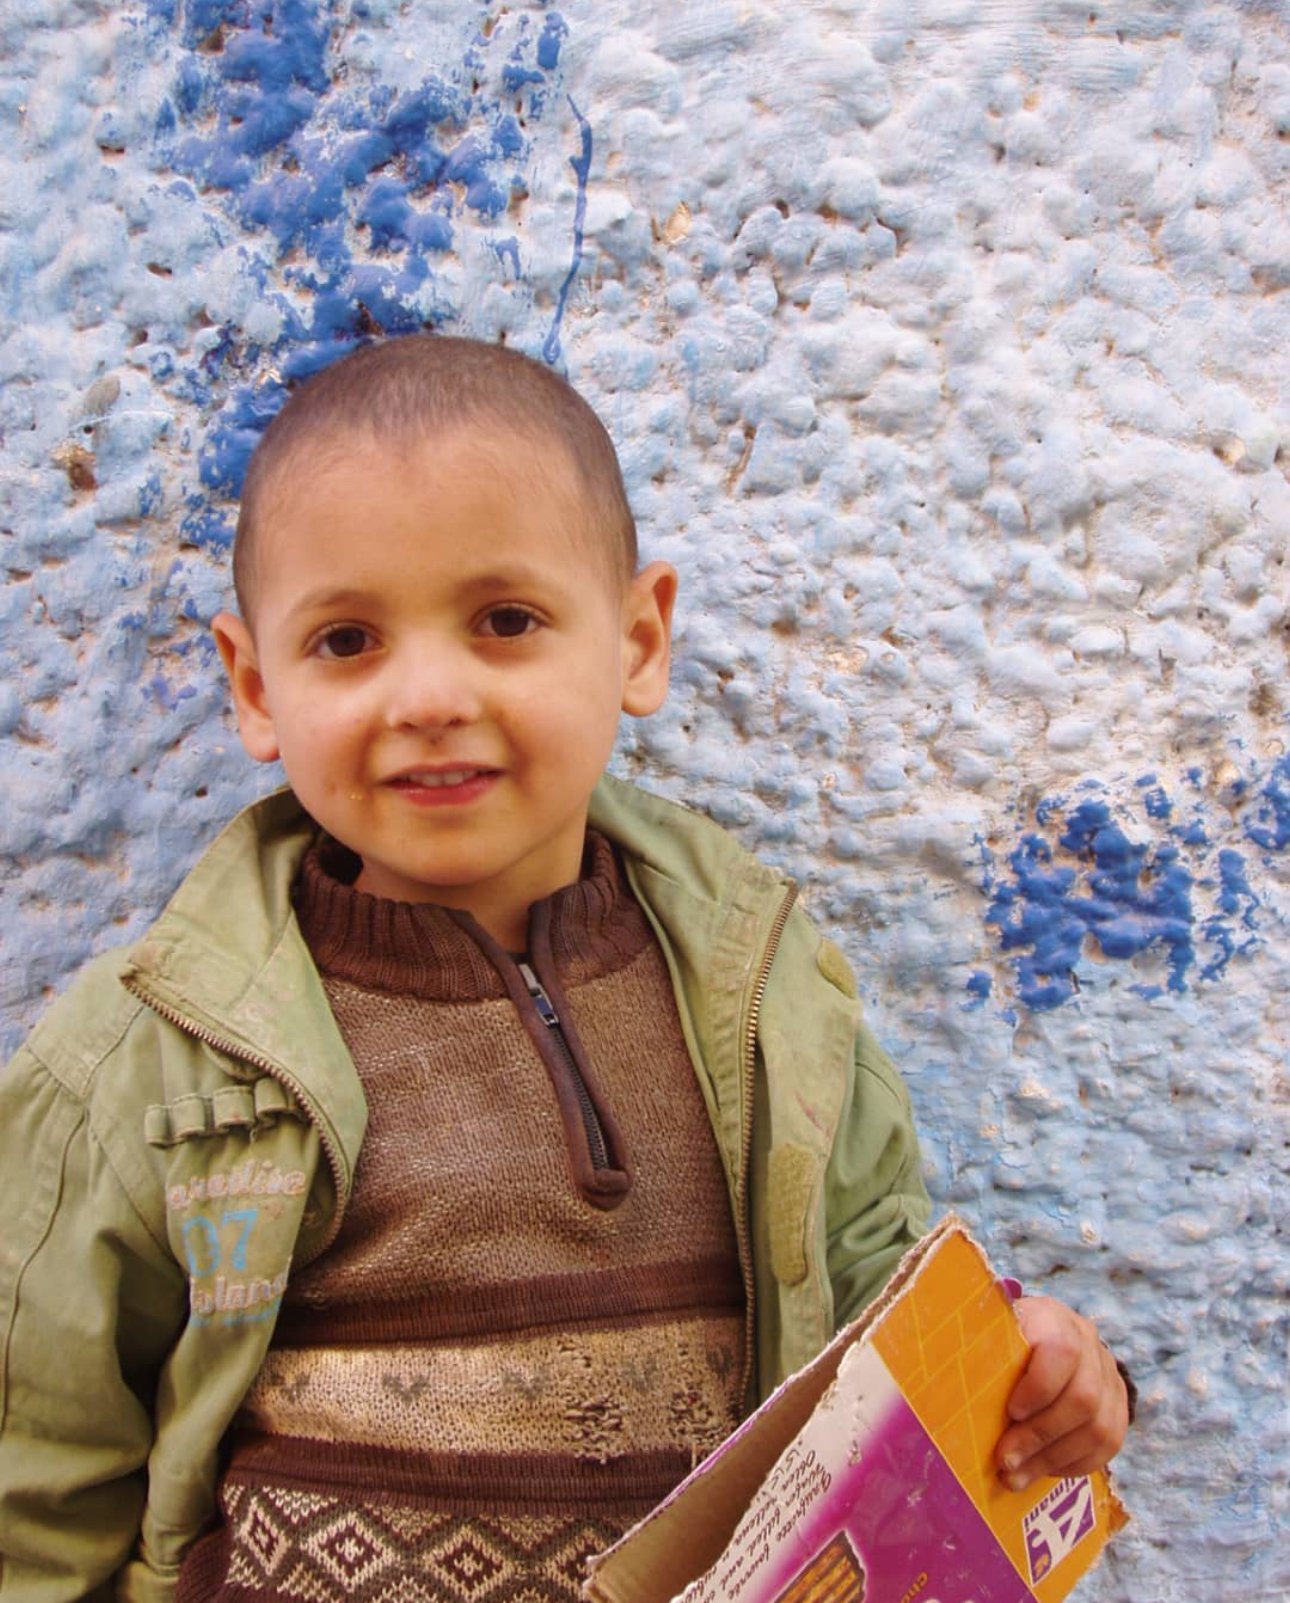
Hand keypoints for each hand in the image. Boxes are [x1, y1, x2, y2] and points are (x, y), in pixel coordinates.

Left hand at [995, 1295, 1129, 1491]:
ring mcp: (1108, 1374)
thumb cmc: (997, 1341)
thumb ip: (976, 1351)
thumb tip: (939, 1382)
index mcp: (1052, 1317)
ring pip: (1098, 1428)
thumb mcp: (986, 1335)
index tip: (1011, 1412)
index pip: (1061, 1349)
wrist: (1037, 1336)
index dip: (1039, 1386)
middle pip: (1082, 1398)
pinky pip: (1108, 1445)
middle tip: (1005, 1460)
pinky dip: (1073, 1465)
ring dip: (1053, 1459)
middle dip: (1040, 1436)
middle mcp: (1088, 1341)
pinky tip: (1043, 1471)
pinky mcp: (1118, 1405)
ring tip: (1016, 1477)